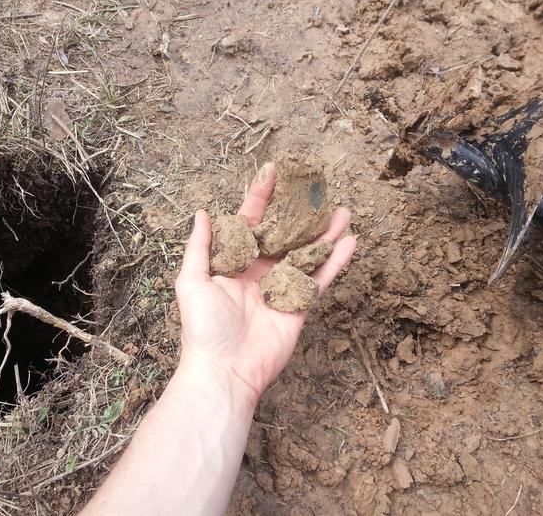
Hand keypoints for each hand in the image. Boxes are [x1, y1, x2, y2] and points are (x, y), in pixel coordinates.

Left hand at [175, 163, 356, 404]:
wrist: (225, 371)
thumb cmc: (203, 328)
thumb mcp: (192, 281)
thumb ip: (201, 247)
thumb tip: (203, 213)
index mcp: (234, 263)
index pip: (250, 222)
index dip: (261, 198)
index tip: (273, 172)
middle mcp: (259, 271)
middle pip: (284, 235)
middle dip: (299, 212)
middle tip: (315, 188)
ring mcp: (281, 287)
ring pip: (307, 253)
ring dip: (324, 233)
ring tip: (342, 210)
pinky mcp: (299, 306)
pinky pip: (320, 279)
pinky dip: (335, 261)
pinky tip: (350, 241)